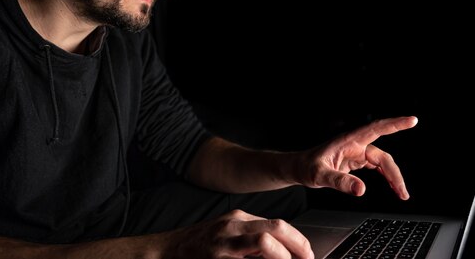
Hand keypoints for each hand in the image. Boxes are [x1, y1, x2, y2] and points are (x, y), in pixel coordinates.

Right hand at [165, 209, 313, 258]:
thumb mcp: (227, 231)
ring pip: (264, 242)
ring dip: (283, 256)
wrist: (166, 252)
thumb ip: (251, 236)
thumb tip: (281, 247)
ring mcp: (223, 244)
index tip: (308, 253)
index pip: (277, 224)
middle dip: (297, 246)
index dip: (298, 240)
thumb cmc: (199, 244)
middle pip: (275, 229)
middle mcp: (232, 227)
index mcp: (238, 218)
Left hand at [296, 116, 417, 199]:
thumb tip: (361, 190)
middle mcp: (355, 145)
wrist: (297, 168)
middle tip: (402, 192)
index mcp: (348, 141)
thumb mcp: (319, 175)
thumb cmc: (305, 167)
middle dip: (395, 173)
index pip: (375, 129)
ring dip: (392, 177)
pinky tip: (392, 187)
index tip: (412, 120)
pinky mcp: (355, 161)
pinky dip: (386, 176)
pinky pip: (376, 167)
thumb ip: (339, 181)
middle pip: (382, 156)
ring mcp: (356, 153)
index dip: (395, 124)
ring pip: (382, 162)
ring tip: (401, 194)